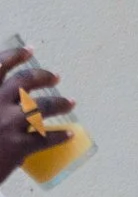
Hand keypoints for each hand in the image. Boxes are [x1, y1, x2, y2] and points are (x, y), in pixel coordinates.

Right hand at [0, 45, 72, 184]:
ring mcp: (8, 124)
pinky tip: (70, 134)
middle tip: (56, 77)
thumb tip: (1, 87)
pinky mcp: (18, 147)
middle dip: (43, 76)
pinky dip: (61, 136)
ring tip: (71, 102)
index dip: (16, 54)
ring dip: (61, 103)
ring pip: (43, 107)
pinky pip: (47, 139)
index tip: (31, 50)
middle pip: (26, 81)